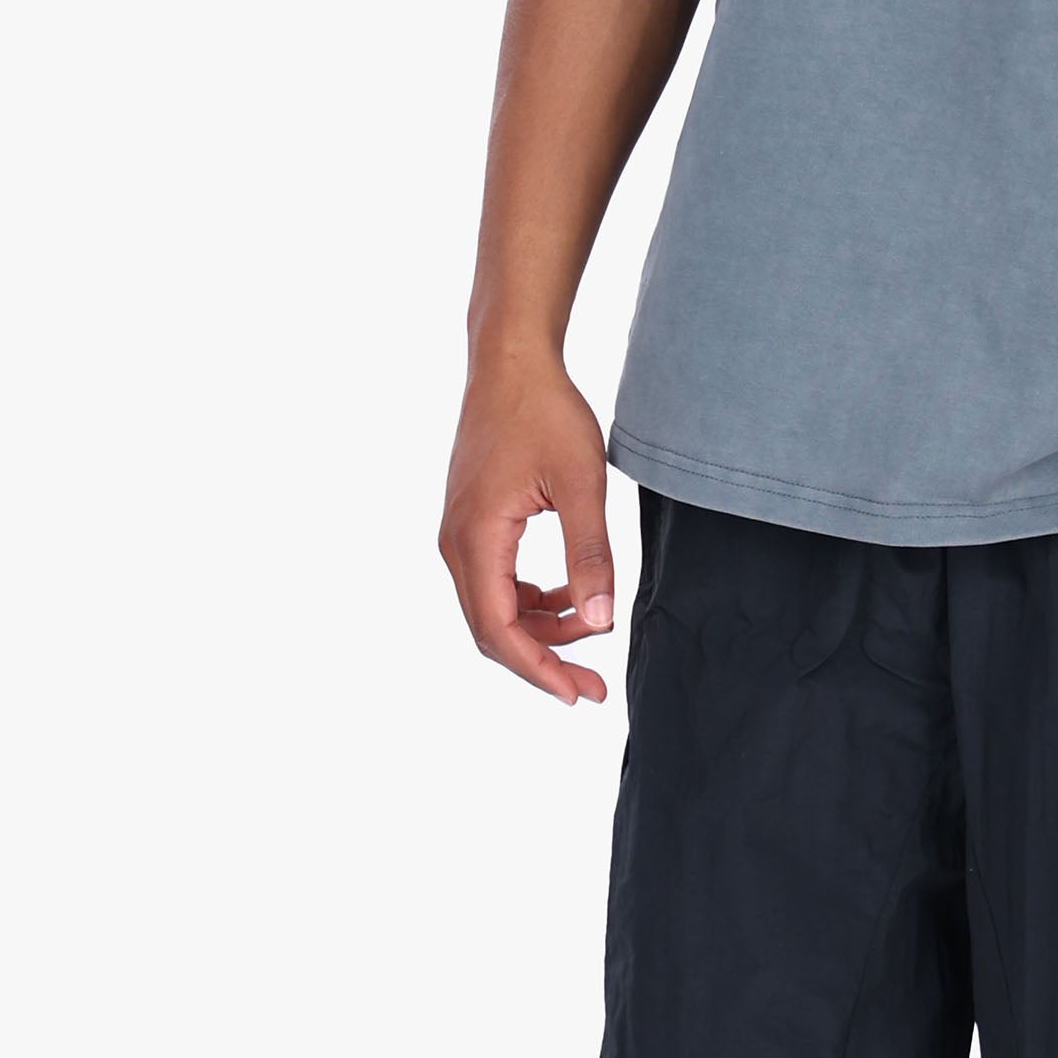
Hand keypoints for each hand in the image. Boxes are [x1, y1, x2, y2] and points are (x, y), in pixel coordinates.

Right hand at [440, 355, 616, 704]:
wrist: (510, 364)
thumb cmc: (544, 412)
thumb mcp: (581, 484)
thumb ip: (590, 555)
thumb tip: (601, 622)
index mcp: (476, 538)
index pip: (498, 629)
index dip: (538, 670)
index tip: (579, 694)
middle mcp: (456, 543)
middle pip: (491, 629)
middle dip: (543, 661)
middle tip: (594, 685)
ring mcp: (460, 534)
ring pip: (493, 608)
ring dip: (540, 630)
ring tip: (593, 628)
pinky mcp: (472, 523)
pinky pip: (495, 582)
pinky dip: (530, 601)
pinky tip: (569, 595)